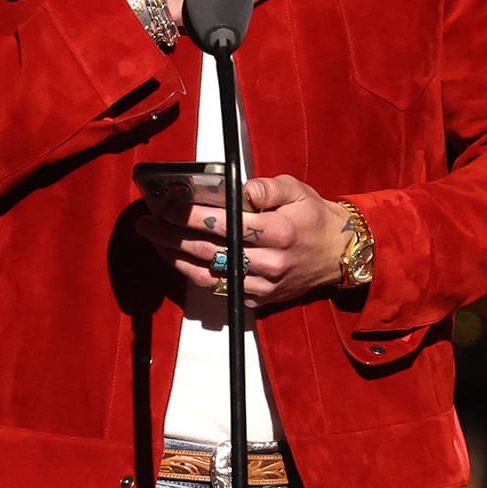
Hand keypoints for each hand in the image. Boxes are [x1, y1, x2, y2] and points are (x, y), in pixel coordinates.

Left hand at [140, 175, 354, 307]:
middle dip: (170, 236)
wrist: (340, 254)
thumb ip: (266, 188)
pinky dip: (194, 275)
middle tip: (146, 224)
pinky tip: (179, 261)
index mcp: (278, 231)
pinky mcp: (258, 299)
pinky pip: (218, 289)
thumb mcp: (297, 190)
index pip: (223, 223)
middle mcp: (268, 262)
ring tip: (155, 242)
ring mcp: (262, 285)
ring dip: (175, 259)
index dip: (189, 215)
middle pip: (208, 251)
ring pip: (208, 274)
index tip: (164, 206)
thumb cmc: (315, 217)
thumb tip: (238, 188)